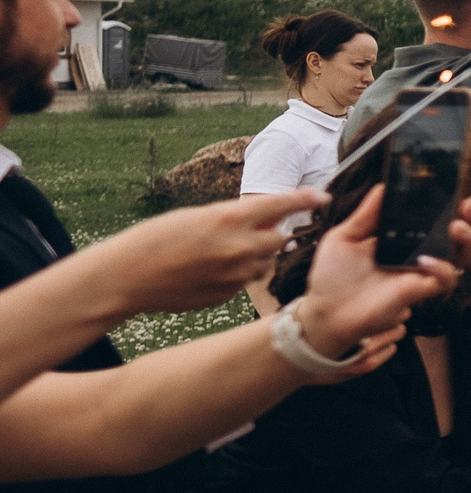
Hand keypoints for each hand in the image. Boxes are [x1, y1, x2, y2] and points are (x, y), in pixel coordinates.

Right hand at [94, 191, 322, 313]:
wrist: (126, 277)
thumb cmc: (154, 239)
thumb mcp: (195, 216)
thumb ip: (233, 217)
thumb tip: (266, 216)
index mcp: (228, 217)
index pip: (280, 205)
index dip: (304, 199)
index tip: (322, 196)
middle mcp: (238, 246)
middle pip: (278, 237)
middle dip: (269, 233)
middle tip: (246, 230)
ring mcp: (235, 274)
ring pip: (264, 262)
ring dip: (254, 256)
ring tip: (217, 253)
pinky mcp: (228, 295)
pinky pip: (245, 282)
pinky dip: (236, 274)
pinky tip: (207, 272)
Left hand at [293, 186, 463, 369]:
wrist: (325, 310)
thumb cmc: (332, 277)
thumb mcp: (345, 236)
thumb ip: (366, 214)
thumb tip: (383, 186)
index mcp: (402, 239)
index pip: (435, 220)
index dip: (451, 206)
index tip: (455, 191)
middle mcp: (417, 254)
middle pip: (458, 237)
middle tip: (467, 205)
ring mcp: (420, 273)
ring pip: (462, 257)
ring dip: (468, 240)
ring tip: (457, 226)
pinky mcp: (419, 291)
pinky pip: (446, 279)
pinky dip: (442, 268)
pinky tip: (425, 260)